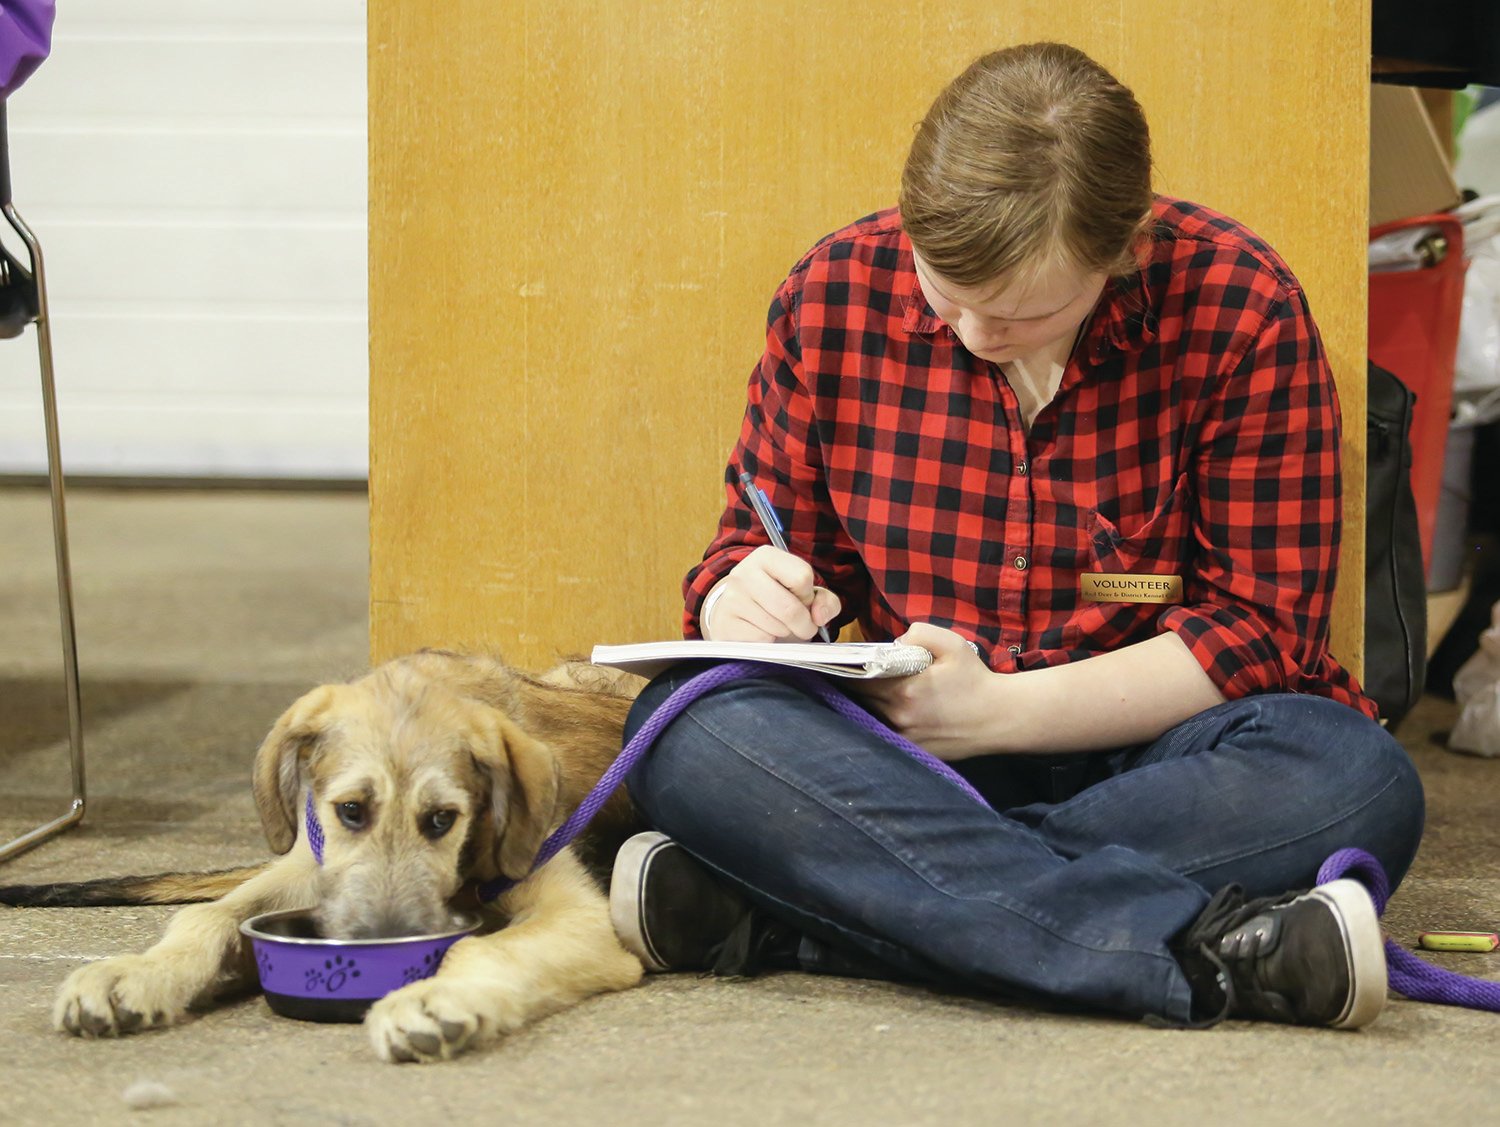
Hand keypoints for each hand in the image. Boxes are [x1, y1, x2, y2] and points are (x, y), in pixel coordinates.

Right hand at [701, 545, 840, 641]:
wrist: (737, 614)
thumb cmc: (777, 601)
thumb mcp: (806, 594)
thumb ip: (826, 601)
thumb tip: (819, 616)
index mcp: (766, 556)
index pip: (802, 577)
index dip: (808, 595)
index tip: (800, 599)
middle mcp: (744, 573)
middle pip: (790, 609)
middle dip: (804, 625)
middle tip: (802, 626)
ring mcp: (732, 599)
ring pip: (777, 628)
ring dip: (785, 634)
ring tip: (777, 625)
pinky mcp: (725, 623)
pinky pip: (761, 641)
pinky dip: (768, 643)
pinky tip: (761, 632)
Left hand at [847, 622, 999, 759]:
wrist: (1000, 718)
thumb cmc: (975, 679)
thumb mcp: (952, 645)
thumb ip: (919, 633)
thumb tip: (894, 643)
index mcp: (904, 690)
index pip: (858, 679)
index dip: (845, 670)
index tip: (836, 663)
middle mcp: (898, 717)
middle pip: (860, 700)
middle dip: (852, 687)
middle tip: (842, 674)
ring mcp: (904, 738)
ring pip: (869, 718)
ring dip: (863, 705)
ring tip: (857, 692)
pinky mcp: (912, 751)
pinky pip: (884, 735)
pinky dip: (878, 722)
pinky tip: (878, 712)